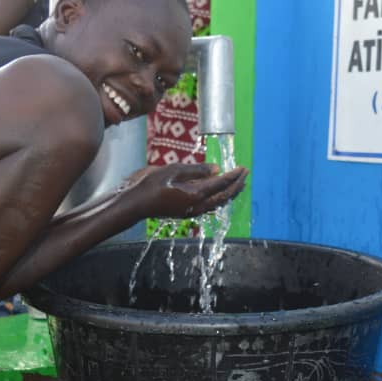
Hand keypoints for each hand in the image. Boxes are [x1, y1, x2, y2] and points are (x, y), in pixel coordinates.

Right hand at [125, 163, 246, 219]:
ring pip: (218, 202)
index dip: (233, 175)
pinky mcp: (187, 212)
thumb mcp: (174, 170)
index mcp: (196, 194)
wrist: (136, 203)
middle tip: (245, 174)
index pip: (221, 183)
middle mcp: (198, 206)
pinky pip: (210, 206)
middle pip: (224, 196)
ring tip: (238, 184)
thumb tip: (217, 169)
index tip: (243, 168)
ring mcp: (193, 211)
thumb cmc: (151, 184)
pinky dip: (219, 198)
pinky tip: (220, 193)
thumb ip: (197, 170)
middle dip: (236, 185)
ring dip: (230, 193)